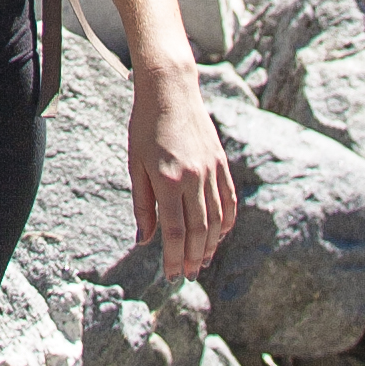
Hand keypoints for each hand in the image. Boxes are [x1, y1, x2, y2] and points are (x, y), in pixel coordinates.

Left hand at [129, 63, 238, 285]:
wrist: (170, 90)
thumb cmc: (145, 127)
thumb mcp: (136, 165)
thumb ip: (143, 204)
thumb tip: (145, 240)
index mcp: (168, 180)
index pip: (175, 232)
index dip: (174, 257)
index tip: (172, 275)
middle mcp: (194, 178)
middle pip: (199, 231)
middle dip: (193, 258)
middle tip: (187, 275)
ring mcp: (211, 171)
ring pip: (217, 220)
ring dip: (211, 246)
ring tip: (202, 262)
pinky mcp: (221, 163)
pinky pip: (228, 201)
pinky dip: (227, 222)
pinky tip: (220, 236)